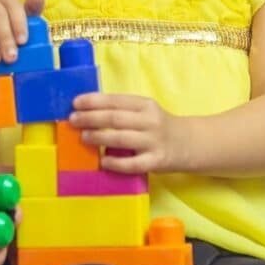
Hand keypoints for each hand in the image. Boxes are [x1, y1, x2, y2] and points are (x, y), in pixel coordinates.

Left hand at [68, 93, 189, 173]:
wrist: (191, 143)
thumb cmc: (158, 126)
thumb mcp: (144, 112)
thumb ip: (122, 111)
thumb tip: (87, 111)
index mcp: (145, 105)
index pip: (116, 100)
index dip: (94, 101)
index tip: (75, 103)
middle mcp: (150, 121)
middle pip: (116, 118)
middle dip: (91, 118)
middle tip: (73, 120)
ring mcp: (154, 142)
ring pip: (122, 139)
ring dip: (99, 137)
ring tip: (83, 136)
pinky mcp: (157, 161)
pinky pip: (133, 164)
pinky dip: (116, 163)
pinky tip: (103, 161)